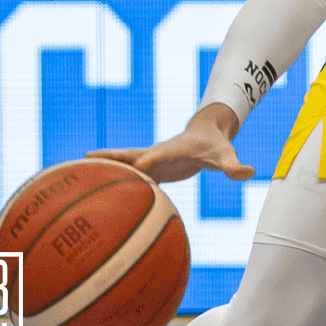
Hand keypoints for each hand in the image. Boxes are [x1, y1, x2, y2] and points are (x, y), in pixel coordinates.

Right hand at [87, 106, 252, 182]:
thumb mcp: (226, 155)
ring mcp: (151, 161)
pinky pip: (127, 176)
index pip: (159, 154)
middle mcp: (158, 153)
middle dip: (111, 157)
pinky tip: (92, 192)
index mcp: (174, 149)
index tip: (137, 168)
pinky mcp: (150, 170)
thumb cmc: (215, 146)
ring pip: (123, 164)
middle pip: (130, 154)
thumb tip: (249, 172)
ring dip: (103, 168)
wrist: (206, 134)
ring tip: (75, 173)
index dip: (149, 161)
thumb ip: (234, 165)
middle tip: (86, 159)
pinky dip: (111, 181)